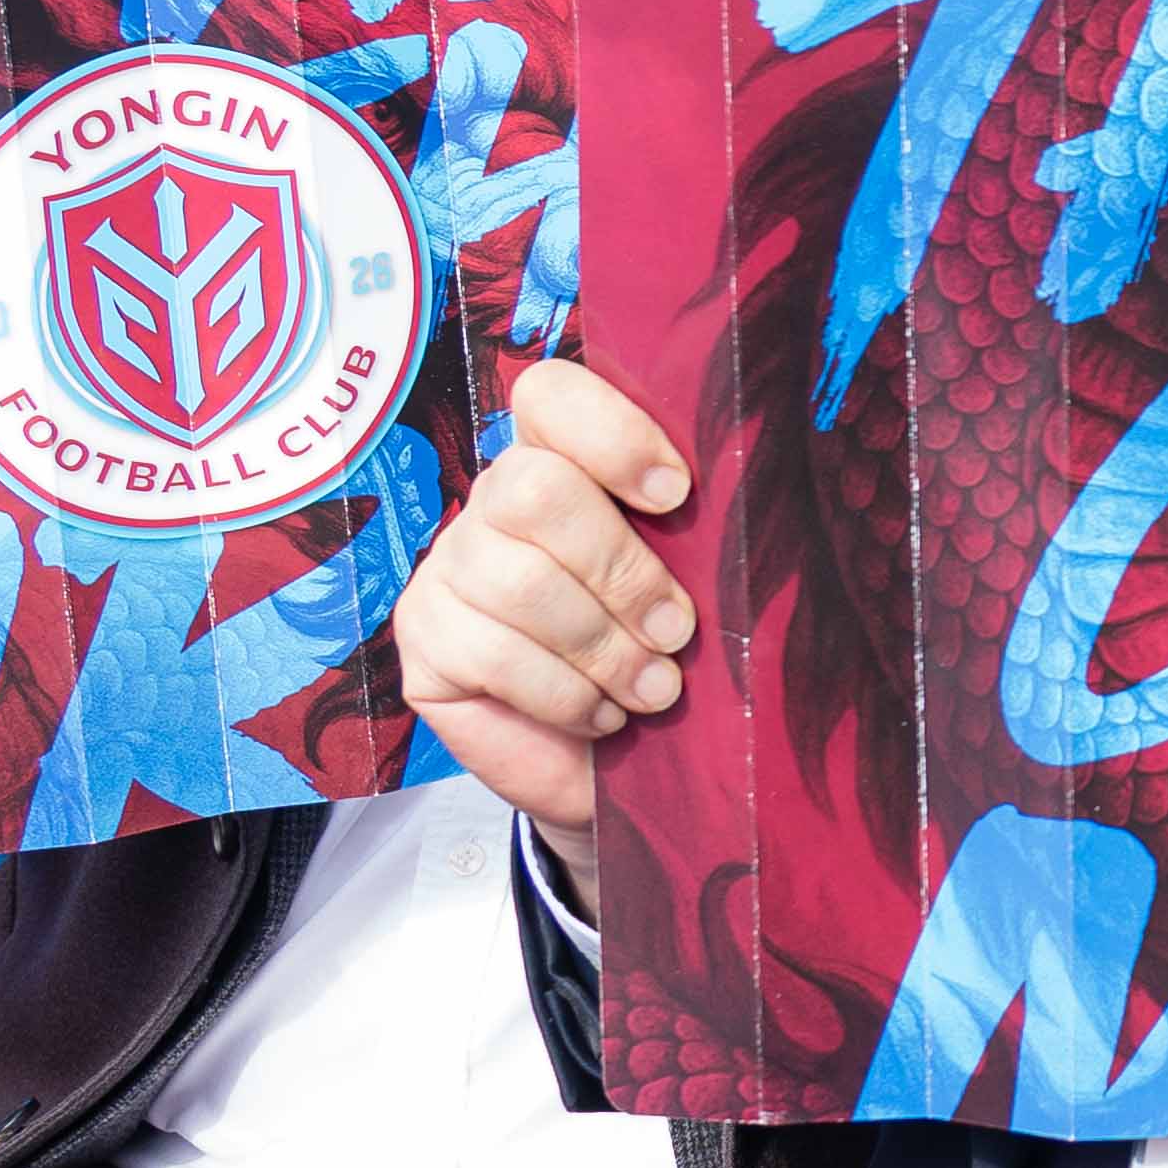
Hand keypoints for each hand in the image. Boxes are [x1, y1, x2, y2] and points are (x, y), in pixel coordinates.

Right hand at [399, 356, 697, 840]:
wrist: (615, 772)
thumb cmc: (660, 660)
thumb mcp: (690, 586)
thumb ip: (695, 536)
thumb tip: (745, 514)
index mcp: (562, 461)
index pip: (551, 395)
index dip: (612, 434)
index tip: (675, 495)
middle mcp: (493, 500)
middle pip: (536, 492)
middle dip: (622, 571)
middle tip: (677, 633)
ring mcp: (448, 567)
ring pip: (519, 582)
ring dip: (603, 647)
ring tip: (653, 691)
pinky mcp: (422, 639)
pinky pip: (492, 654)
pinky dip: (564, 694)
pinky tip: (600, 715)